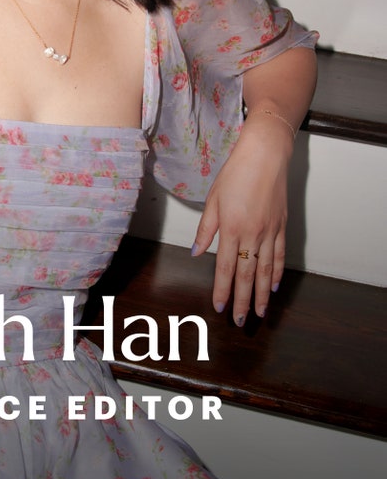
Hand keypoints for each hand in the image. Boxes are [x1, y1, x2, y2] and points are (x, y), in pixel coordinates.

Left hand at [191, 117, 291, 324]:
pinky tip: (274, 287)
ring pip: (266, 271)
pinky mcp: (281, 226)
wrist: (265, 157)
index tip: (221, 307)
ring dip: (263, 294)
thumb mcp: (213, 199)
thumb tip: (197, 252)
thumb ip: (206, 229)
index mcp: (232, 228)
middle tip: (242, 322)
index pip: (226, 267)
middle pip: (248, 275)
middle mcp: (253, 234)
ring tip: (260, 313)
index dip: (223, 289)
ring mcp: (270, 232)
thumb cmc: (235, 174)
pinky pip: (279, 256)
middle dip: (244, 301)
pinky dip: (277, 273)